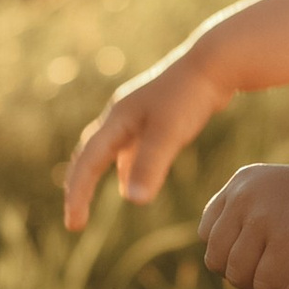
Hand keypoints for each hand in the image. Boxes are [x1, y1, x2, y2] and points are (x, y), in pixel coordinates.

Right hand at [63, 50, 221, 231]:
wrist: (214, 63)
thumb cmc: (190, 96)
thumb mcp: (169, 134)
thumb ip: (150, 166)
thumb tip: (131, 201)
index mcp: (116, 119)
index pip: (87, 163)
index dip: (77, 195)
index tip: (74, 225)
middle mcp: (120, 115)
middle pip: (89, 154)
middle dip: (78, 185)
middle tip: (74, 214)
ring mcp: (137, 114)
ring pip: (109, 150)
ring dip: (99, 174)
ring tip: (93, 197)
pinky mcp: (155, 115)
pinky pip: (130, 146)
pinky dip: (126, 166)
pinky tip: (136, 178)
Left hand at [198, 159, 288, 288]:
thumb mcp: (277, 197)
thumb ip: (247, 218)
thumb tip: (219, 265)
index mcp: (242, 183)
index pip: (208, 233)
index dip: (231, 254)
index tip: (262, 254)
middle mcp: (246, 197)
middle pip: (217, 259)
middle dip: (243, 275)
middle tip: (274, 271)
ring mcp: (265, 218)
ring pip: (237, 276)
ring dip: (262, 285)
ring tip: (288, 272)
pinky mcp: (286, 241)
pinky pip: (265, 285)